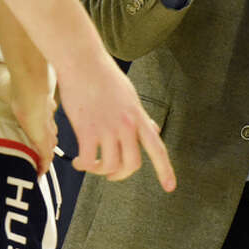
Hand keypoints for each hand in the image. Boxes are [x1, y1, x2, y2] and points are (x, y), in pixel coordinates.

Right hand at [0, 53, 57, 174]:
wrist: (28, 85)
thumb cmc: (15, 79)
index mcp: (35, 103)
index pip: (42, 115)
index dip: (42, 123)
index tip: (37, 129)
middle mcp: (43, 117)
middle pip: (49, 132)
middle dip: (45, 142)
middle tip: (39, 153)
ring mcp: (44, 129)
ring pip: (49, 145)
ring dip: (44, 156)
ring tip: (37, 168)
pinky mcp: (42, 139)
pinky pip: (45, 157)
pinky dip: (42, 166)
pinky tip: (38, 175)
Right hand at [58, 50, 175, 191]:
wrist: (83, 61)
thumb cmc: (104, 76)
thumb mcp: (129, 95)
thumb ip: (140, 116)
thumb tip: (153, 129)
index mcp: (138, 116)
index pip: (157, 147)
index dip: (165, 169)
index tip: (170, 187)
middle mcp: (126, 125)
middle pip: (132, 165)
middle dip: (120, 175)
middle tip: (110, 173)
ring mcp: (107, 128)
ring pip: (110, 166)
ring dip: (100, 171)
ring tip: (91, 165)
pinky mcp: (87, 130)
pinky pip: (88, 161)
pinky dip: (83, 166)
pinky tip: (78, 162)